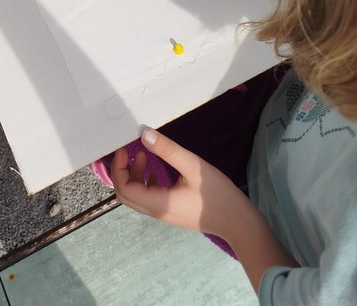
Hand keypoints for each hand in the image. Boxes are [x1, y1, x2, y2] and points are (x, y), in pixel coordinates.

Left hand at [111, 129, 249, 239]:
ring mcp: (164, 214)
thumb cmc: (217, 194)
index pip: (124, 189)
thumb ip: (168, 150)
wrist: (238, 222)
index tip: (123, 148)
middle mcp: (157, 212)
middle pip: (126, 195)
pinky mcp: (172, 212)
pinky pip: (149, 198)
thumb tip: (144, 134)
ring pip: (137, 197)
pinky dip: (145, 182)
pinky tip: (156, 170)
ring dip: (134, 175)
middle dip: (122, 171)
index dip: (118, 168)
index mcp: (159, 203)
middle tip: (128, 150)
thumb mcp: (193, 166)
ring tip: (145, 154)